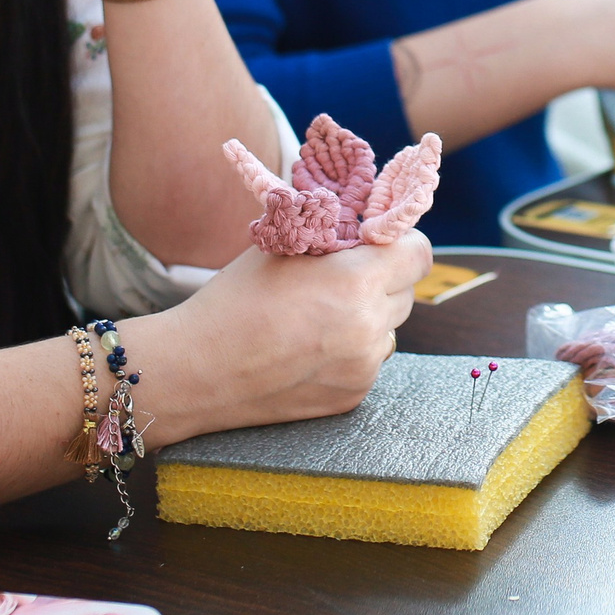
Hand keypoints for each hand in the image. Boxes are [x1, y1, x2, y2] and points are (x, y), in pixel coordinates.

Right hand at [177, 233, 429, 430]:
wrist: (195, 370)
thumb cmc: (234, 299)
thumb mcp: (283, 246)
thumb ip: (334, 231)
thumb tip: (369, 218)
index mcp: (355, 282)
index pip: (419, 254)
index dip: (402, 244)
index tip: (380, 244)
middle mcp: (368, 327)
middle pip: (406, 291)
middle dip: (382, 280)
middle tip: (341, 279)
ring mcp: (363, 367)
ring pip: (389, 329)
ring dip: (369, 318)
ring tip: (319, 317)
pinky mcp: (353, 397)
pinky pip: (370, 361)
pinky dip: (351, 351)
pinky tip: (309, 348)